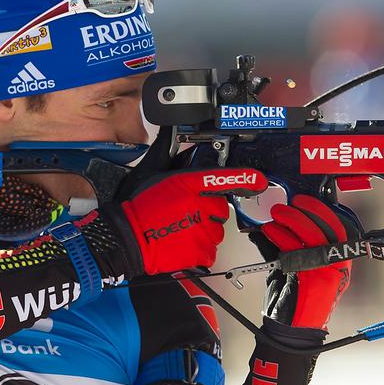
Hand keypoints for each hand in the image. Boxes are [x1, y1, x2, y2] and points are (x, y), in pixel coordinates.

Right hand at [118, 168, 267, 274]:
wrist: (125, 240)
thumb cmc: (136, 208)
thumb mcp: (150, 172)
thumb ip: (167, 153)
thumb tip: (172, 133)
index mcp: (186, 184)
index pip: (222, 178)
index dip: (244, 179)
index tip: (258, 181)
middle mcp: (197, 205)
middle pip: (220, 208)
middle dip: (207, 211)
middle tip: (184, 214)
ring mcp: (201, 230)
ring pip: (216, 231)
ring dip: (203, 231)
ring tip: (179, 230)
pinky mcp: (200, 251)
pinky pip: (210, 251)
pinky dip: (199, 250)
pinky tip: (180, 243)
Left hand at [258, 195, 355, 329]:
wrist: (290, 332)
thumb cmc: (293, 302)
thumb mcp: (292, 267)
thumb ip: (286, 246)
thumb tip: (272, 224)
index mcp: (336, 262)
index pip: (337, 228)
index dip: (321, 211)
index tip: (304, 201)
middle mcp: (337, 267)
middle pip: (326, 229)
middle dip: (304, 212)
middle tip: (284, 206)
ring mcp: (327, 274)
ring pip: (313, 236)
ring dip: (291, 220)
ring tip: (275, 216)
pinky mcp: (314, 280)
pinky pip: (297, 251)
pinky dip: (281, 238)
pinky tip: (270, 232)